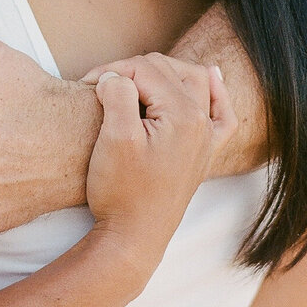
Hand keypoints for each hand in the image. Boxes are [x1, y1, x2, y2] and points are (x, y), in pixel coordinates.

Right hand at [85, 56, 235, 278]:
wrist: (133, 238)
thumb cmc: (122, 191)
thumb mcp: (115, 137)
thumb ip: (117, 94)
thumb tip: (115, 76)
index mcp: (184, 115)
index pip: (144, 69)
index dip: (111, 71)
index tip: (85, 86)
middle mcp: (202, 123)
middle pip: (167, 70)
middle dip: (131, 71)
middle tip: (100, 89)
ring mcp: (206, 139)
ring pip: (193, 82)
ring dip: (164, 73)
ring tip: (134, 78)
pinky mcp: (202, 154)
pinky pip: (221, 114)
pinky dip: (216, 92)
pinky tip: (212, 77)